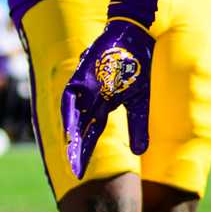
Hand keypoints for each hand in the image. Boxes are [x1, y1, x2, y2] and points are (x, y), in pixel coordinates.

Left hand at [62, 16, 155, 178]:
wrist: (134, 37)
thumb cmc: (136, 67)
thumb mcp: (140, 102)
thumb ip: (138, 126)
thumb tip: (139, 152)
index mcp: (102, 106)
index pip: (91, 134)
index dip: (85, 152)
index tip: (79, 173)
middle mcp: (90, 99)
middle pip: (80, 129)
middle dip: (77, 150)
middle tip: (75, 172)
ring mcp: (84, 87)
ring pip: (73, 115)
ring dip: (72, 135)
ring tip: (71, 154)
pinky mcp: (81, 76)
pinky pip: (71, 97)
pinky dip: (71, 114)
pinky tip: (70, 129)